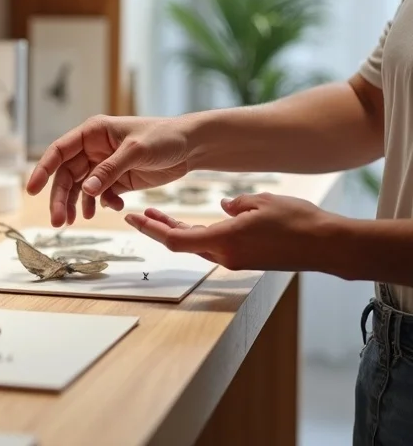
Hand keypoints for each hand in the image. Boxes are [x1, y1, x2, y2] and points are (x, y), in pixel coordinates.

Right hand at [26, 115, 192, 226]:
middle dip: (60, 198)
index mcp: (92, 133)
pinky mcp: (116, 179)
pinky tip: (112, 208)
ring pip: (80, 188)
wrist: (191, 146)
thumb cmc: (165, 138)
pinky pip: (99, 195)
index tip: (32, 190)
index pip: (59, 151)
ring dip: (76, 205)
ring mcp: (103, 165)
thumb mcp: (136, 151)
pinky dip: (100, 204)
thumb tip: (85, 189)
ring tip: (73, 222)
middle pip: (66, 175)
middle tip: (57, 221)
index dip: (43, 170)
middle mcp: (93, 149)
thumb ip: (110, 170)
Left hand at [124, 192, 342, 272]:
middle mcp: (225, 256)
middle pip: (181, 243)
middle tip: (139, 213)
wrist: (329, 245)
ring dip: (177, 231)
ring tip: (159, 215)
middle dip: (158, 228)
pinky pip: (214, 247)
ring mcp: (235, 261)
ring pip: (196, 245)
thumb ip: (236, 204)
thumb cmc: (298, 221)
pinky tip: (194, 221)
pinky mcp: (246, 261)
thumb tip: (223, 208)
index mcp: (223, 241)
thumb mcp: (261, 201)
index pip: (175, 239)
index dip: (150, 229)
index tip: (133, 217)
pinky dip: (198, 235)